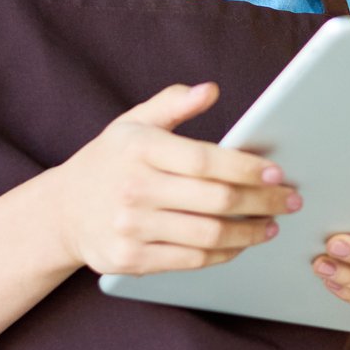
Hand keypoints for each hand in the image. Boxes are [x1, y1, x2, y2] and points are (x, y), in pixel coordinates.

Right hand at [45, 82, 300, 278]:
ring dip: (249, 233)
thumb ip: (172, 104)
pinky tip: (240, 244)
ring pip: (208, 235)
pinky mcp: (130, 260)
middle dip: (262, 201)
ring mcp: (131, 228)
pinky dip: (223, 254)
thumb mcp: (132, 124)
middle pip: (215, 199)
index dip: (247, 168)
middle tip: (290, 201)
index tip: (278, 173)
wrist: (60, 212)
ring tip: (271, 225)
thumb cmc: (108, 162)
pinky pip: (191, 260)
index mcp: (139, 149)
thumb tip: (211, 89)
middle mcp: (133, 189)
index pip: (205, 160)